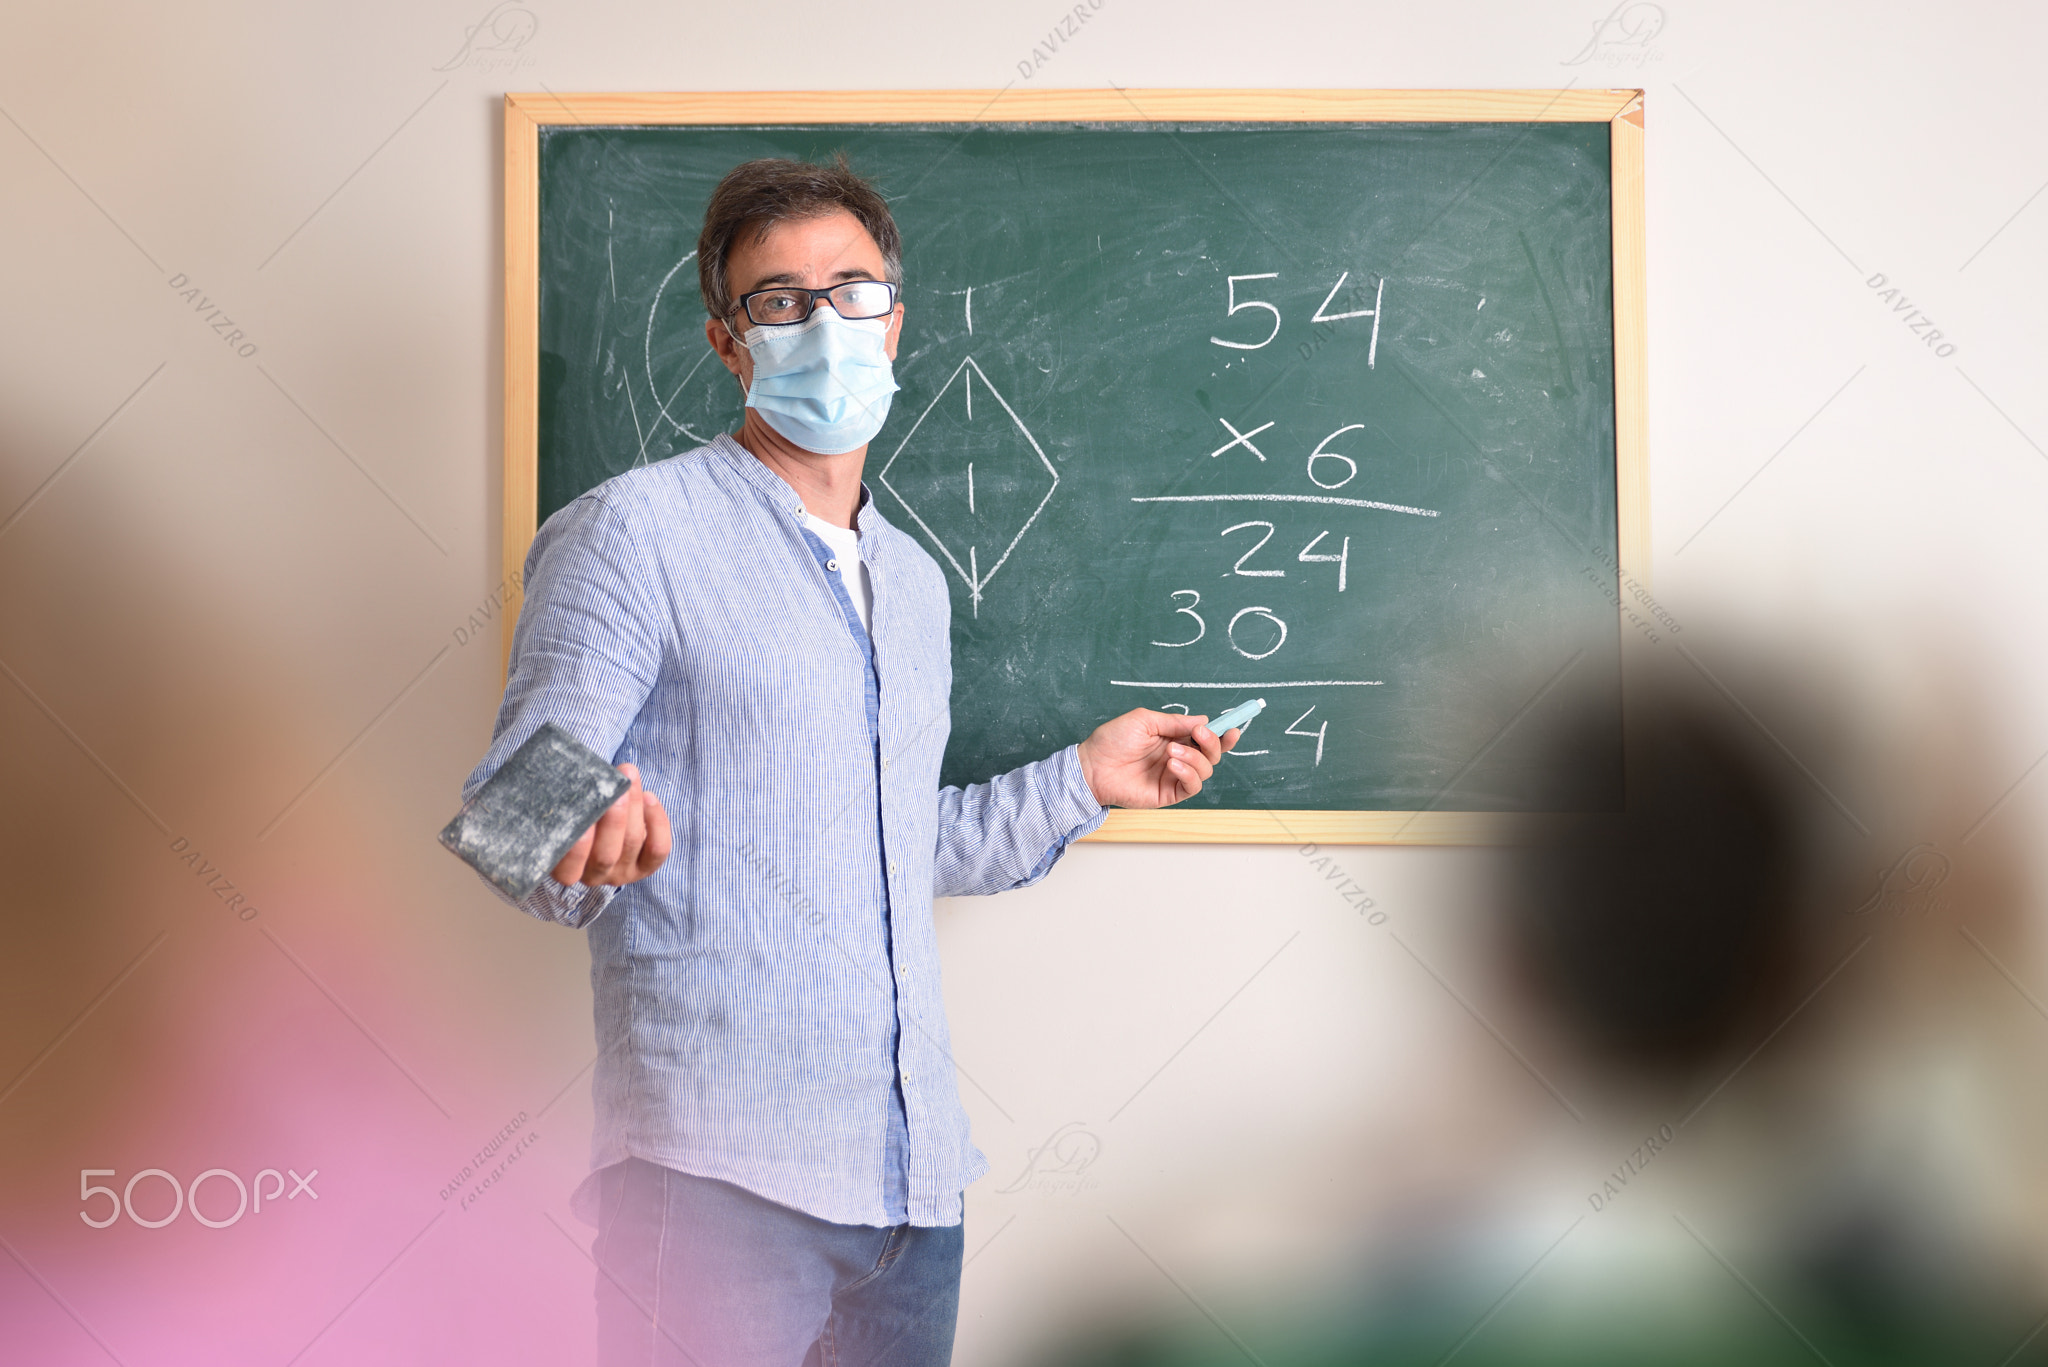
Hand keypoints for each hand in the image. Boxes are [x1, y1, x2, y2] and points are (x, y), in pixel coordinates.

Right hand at [551, 763, 671, 886]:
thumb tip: (584, 780)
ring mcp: (622, 873)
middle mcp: (594, 876)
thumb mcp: (568, 810)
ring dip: (634, 807)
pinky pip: (658, 849)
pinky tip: (649, 797)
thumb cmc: (578, 810)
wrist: (601, 816)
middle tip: (616, 788)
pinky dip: (657, 822)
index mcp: (566, 870)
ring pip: (632, 843)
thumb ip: (571, 804)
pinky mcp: (645, 867)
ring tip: (630, 778)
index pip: (569, 867)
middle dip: (613, 820)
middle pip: (606, 855)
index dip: (577, 846)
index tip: (579, 813)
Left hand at [1075, 709, 1239, 808]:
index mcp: (1173, 738)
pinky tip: (1173, 764)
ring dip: (1194, 758)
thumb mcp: (1145, 720)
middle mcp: (1178, 757)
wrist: (1092, 766)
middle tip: (1200, 734)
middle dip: (1213, 743)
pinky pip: (1192, 786)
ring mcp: (1174, 776)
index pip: (1204, 738)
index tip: (1231, 727)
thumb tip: (1202, 720)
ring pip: (1205, 770)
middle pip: (1212, 754)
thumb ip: (1175, 722)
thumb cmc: (1112, 740)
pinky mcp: (1168, 793)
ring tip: (1171, 751)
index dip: (1221, 734)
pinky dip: (1189, 773)